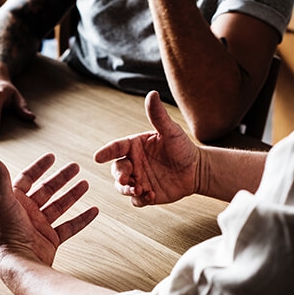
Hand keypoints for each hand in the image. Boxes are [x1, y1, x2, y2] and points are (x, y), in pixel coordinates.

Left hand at [0, 153, 98, 268]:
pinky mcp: (51, 240)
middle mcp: (27, 213)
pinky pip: (70, 227)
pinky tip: (94, 210)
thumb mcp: (4, 199)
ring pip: (59, 206)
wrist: (19, 262)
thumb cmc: (9, 232)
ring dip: (72, 195)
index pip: (27, 179)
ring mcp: (40, 227)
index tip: (52, 157)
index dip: (39, 167)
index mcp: (15, 202)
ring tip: (85, 184)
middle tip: (75, 166)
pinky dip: (82, 219)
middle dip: (61, 178)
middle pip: (47, 190)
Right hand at [94, 91, 199, 206]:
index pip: (116, 148)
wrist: (196, 170)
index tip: (97, 157)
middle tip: (127, 180)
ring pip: (122, 187)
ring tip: (139, 190)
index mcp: (134, 146)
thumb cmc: (182, 147)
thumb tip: (152, 93)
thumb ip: (158, 116)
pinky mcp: (145, 194)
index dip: (106, 152)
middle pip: (117, 170)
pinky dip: (140, 199)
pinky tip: (151, 195)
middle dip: (119, 175)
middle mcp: (133, 163)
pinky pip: (136, 200)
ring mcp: (138, 179)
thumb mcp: (171, 131)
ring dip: (127, 189)